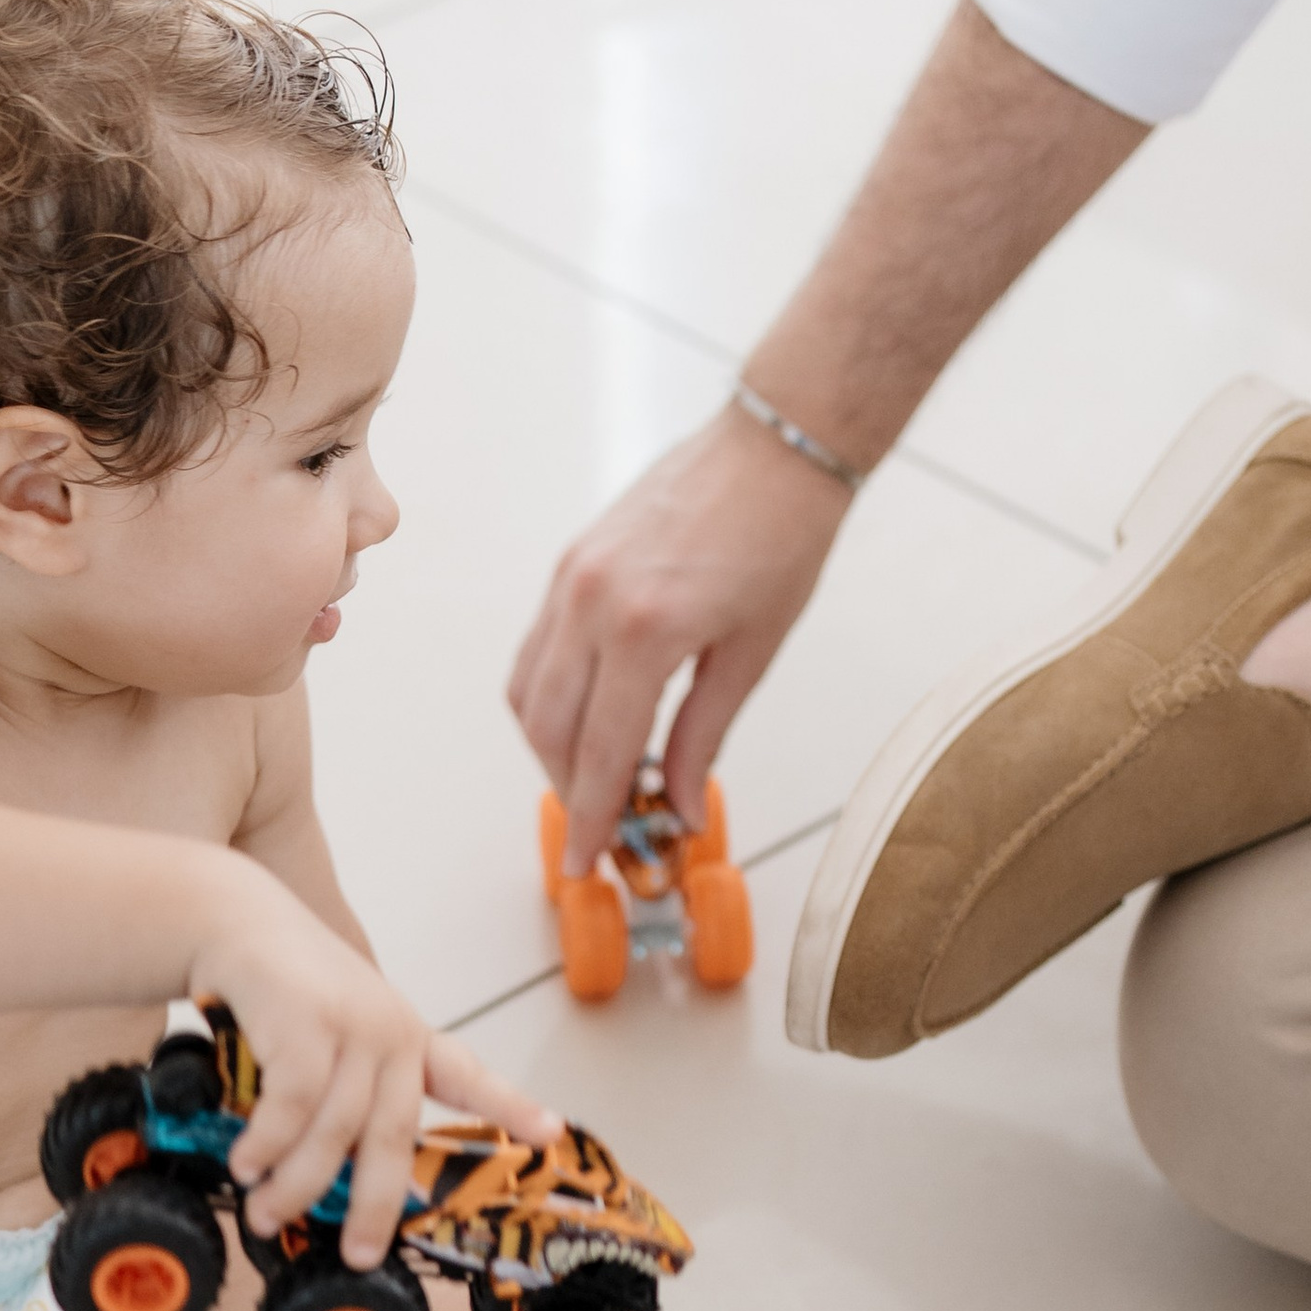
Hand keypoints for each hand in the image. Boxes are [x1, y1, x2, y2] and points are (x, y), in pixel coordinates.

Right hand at [190, 870, 556, 1268]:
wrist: (240, 923)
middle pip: (393, 1137)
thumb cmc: (285, 993)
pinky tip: (247, 1166)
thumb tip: (335, 1184)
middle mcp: (393, 1033)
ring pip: (335, 1131)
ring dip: (295, 1185)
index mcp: (409, 1042)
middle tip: (359, 1255)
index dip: (511, 1109)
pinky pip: (292, 1107)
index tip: (551, 1134)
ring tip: (264, 1213)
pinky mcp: (306, 1021)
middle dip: (375, 1206)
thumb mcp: (337, 1037)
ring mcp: (353, 1025)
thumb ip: (351, 1096)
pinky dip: (268, 1146)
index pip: (468, 1078)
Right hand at [510, 405, 849, 873]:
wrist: (771, 446)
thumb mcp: (751, 653)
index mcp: (646, 630)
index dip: (590, 817)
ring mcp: (570, 579)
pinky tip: (585, 717)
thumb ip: (701, 735)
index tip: (584, 864)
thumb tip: (676, 804)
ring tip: (594, 775)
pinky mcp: (568, 562)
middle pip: (549, 729)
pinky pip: (536, 649)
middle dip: (568, 789)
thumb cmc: (781, 539)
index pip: (600, 751)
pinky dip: (549, 697)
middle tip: (601, 827)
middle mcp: (591, 603)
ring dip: (551, 747)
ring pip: (529, 691)